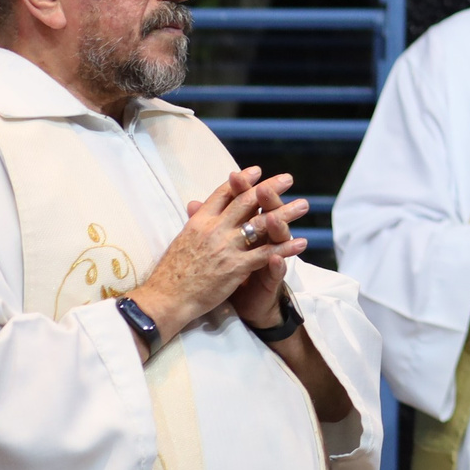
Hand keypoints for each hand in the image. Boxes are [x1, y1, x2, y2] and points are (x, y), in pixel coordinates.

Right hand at [127, 166, 300, 343]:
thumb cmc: (171, 273)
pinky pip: (266, 254)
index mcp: (199, 222)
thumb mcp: (182, 240)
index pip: (223, 194)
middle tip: (288, 179)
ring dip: (285, 214)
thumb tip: (195, 203)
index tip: (256, 170)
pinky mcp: (235, 267)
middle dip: (269, 188)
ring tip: (303, 205)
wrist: (165, 299)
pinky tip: (301, 243)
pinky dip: (285, 248)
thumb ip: (195, 221)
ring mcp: (226, 247)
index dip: (241, 181)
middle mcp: (214, 229)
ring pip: (261, 224)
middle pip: (246, 202)